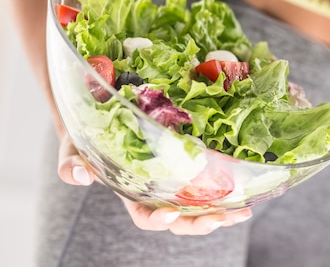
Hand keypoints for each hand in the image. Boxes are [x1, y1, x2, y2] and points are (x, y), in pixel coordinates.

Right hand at [57, 130, 251, 234]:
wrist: (105, 117)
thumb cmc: (88, 139)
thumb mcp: (73, 149)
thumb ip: (72, 164)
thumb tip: (81, 176)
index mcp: (132, 194)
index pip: (145, 217)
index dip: (158, 220)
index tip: (171, 215)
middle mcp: (157, 192)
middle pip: (181, 219)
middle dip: (201, 223)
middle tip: (223, 219)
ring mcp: (175, 180)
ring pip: (200, 205)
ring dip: (222, 211)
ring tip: (243, 212)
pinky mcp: (189, 164)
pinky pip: (208, 181)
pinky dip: (226, 186)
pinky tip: (245, 184)